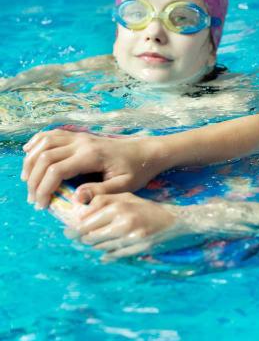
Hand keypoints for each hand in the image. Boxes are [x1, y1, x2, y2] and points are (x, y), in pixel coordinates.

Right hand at [22, 129, 164, 207]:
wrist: (147, 152)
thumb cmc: (137, 171)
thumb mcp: (124, 186)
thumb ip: (100, 192)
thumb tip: (76, 197)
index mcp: (92, 156)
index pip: (56, 170)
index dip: (43, 189)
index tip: (42, 206)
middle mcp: (82, 143)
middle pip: (44, 157)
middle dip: (34, 180)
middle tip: (34, 199)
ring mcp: (80, 137)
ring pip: (44, 143)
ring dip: (31, 161)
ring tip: (29, 182)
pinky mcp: (80, 136)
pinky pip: (52, 134)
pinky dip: (37, 143)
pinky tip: (31, 155)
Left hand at [72, 193, 180, 260]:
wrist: (178, 221)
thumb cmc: (149, 208)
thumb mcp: (127, 197)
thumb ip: (104, 201)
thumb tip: (80, 213)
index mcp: (118, 206)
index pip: (85, 222)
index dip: (74, 228)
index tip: (69, 231)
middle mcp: (123, 221)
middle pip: (89, 237)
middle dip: (81, 239)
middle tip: (77, 239)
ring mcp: (131, 237)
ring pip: (99, 247)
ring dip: (94, 247)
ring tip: (94, 243)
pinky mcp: (137, 249)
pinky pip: (113, 256)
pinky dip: (107, 254)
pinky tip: (108, 251)